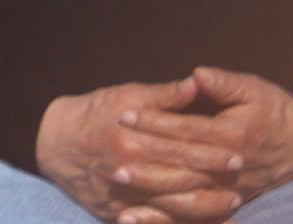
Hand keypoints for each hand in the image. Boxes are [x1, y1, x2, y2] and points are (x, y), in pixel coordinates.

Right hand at [38, 79, 246, 222]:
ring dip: (207, 207)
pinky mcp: (117, 212)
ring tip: (230, 203)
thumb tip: (196, 83)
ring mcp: (123, 195)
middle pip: (183, 180)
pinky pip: (157, 223)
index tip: (238, 155)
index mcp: (132, 140)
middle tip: (241, 180)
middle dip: (215, 181)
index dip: (213, 153)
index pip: (183, 149)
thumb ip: (162, 95)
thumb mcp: (124, 96)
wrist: (52, 142)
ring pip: (175, 207)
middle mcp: (129, 170)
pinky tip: (206, 223)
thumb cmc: (92, 114)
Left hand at [126, 68, 292, 202]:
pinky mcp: (229, 202)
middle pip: (182, 167)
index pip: (185, 130)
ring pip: (187, 199)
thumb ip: (223, 83)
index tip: (122, 114)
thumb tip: (197, 75)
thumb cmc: (273, 111)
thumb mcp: (252, 90)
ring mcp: (231, 189)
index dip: (153, 121)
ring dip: (152, 196)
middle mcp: (231, 168)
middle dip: (146, 163)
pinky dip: (166, 219)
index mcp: (233, 137)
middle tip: (112, 159)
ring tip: (120, 188)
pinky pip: (196, 217)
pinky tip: (135, 218)